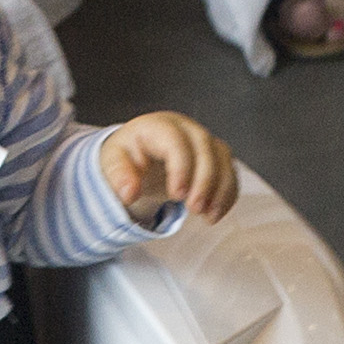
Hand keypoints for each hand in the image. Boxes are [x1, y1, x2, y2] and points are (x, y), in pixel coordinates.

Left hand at [100, 114, 237, 227]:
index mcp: (158, 126)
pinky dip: (227, 194)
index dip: (181, 168)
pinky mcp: (215, 155)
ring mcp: (203, 141)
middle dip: (204, 181)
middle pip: (205, 147)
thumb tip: (129, 193)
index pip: (175, 141)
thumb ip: (118, 176)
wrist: (140, 154)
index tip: (177, 196)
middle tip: (195, 209)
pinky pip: (230, 172)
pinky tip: (215, 214)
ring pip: (223, 158)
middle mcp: (185, 128)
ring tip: (208, 217)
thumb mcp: (113, 162)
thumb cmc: (127, 155)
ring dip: (220, 190)